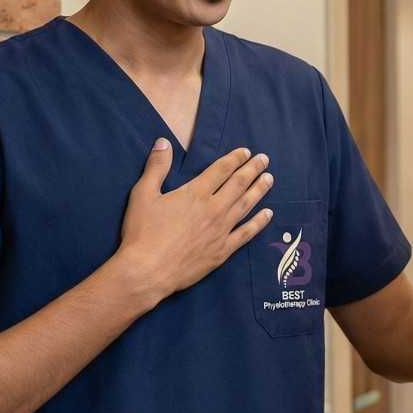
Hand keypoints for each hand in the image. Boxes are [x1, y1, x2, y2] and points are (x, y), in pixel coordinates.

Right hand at [118, 141, 273, 305]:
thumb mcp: (143, 194)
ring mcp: (221, 230)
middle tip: (265, 159)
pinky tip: (268, 214)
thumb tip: (163, 142)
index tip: (246, 152)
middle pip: (239, 184)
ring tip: (269, 179)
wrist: (148, 270)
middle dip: (253, 169)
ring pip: (246, 205)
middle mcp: (213, 209)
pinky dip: (259, 222)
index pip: (221, 170)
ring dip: (259, 190)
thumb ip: (156, 167)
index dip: (235, 159)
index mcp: (195, 193)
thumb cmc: (142, 232)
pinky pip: (246, 233)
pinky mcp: (222, 250)